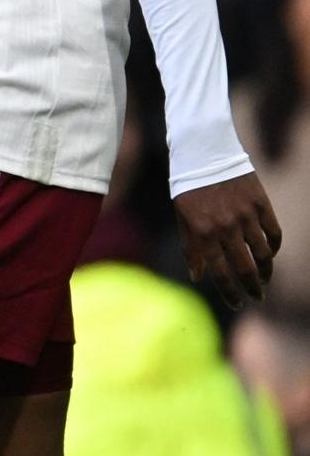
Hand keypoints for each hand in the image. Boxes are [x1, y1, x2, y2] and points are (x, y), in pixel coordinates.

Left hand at [175, 172, 281, 309]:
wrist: (204, 151)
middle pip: (246, 268)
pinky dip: (274, 247)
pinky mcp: (261, 204)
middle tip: (257, 298)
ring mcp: (246, 215)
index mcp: (203, 232)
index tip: (237, 304)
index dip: (230, 292)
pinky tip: (270, 254)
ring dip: (266, 271)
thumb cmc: (188, 186)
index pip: (220, 272)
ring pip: (264, 254)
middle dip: (253, 288)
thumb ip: (191, 247)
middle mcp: (226, 226)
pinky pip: (274, 233)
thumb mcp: (182, 216)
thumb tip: (198, 276)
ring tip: (264, 279)